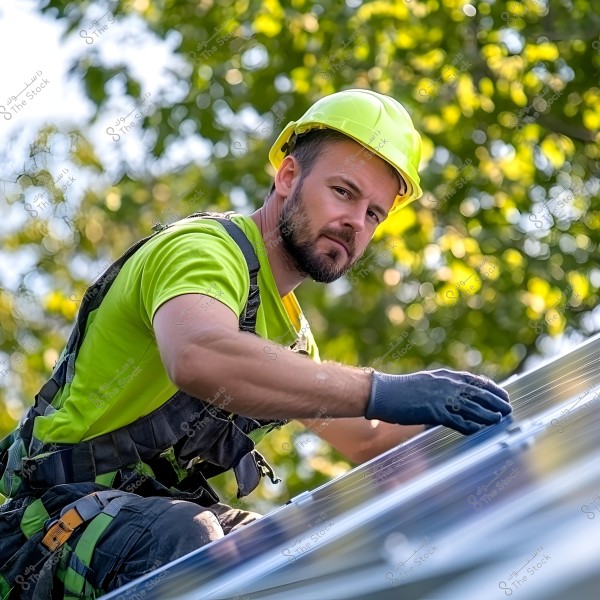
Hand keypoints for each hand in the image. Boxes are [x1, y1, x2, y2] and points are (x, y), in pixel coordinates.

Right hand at [365, 368, 511, 434]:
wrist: (383, 393)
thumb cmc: (401, 390)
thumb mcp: (426, 382)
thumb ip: (442, 386)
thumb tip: (455, 395)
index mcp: (444, 376)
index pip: (475, 381)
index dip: (492, 388)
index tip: (503, 394)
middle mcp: (446, 384)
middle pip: (479, 393)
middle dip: (496, 401)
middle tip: (509, 408)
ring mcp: (441, 397)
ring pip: (472, 407)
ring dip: (488, 414)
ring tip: (500, 419)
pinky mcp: (434, 411)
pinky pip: (458, 420)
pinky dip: (471, 426)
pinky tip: (479, 430)